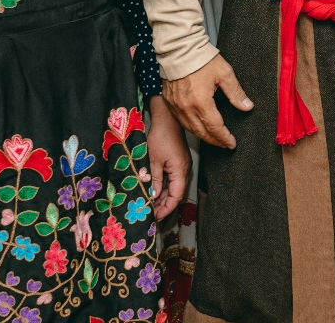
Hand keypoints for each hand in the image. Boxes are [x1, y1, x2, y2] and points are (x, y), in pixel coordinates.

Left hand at [146, 95, 190, 219]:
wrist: (167, 117)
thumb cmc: (160, 136)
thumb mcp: (153, 160)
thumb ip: (154, 179)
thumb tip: (152, 196)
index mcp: (180, 170)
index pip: (176, 196)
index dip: (167, 208)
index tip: (156, 217)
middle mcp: (184, 170)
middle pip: (176, 193)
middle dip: (164, 205)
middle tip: (150, 214)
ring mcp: (182, 165)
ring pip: (173, 187)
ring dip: (163, 196)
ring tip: (149, 205)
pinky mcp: (177, 161)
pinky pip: (172, 179)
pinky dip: (163, 186)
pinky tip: (153, 190)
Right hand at [161, 53, 252, 148]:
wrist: (178, 49)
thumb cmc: (201, 59)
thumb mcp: (224, 73)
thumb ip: (236, 93)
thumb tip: (247, 106)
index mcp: (201, 103)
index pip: (215, 128)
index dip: (224, 138)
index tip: (232, 143)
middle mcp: (186, 108)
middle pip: (202, 133)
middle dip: (215, 141)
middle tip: (225, 145)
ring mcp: (176, 106)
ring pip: (190, 129)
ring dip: (203, 136)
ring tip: (214, 139)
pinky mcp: (169, 102)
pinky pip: (181, 121)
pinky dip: (191, 127)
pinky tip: (198, 127)